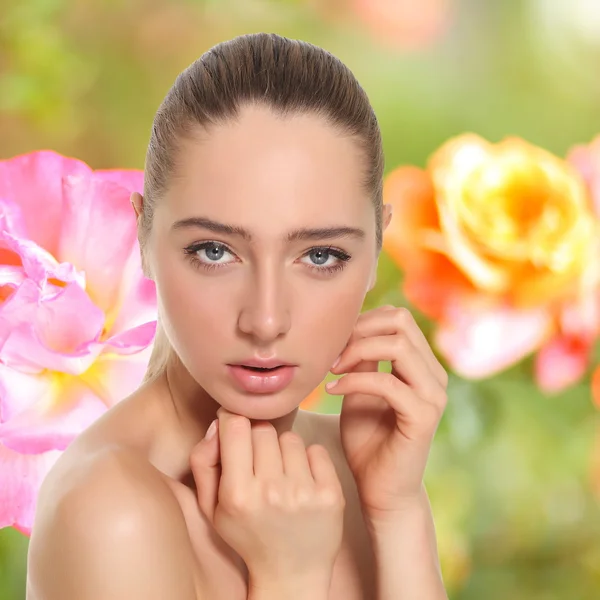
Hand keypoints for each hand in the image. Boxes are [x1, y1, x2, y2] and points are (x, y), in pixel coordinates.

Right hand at [190, 407, 344, 590]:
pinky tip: (302, 482)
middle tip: (259, 462)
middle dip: (258, 440)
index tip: (235, 426)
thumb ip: (203, 462)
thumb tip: (217, 424)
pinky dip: (309, 460)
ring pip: (290, 438)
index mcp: (237, 494)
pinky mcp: (331, 495)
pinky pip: (317, 450)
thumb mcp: (211, 507)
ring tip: (282, 476)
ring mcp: (303, 493)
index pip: (236, 427)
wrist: (291, 573)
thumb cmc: (248, 534)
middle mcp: (271, 492)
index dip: (233, 420)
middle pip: (263, 430)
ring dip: (284, 451)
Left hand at [329, 305, 447, 522]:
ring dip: (357, 351)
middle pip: (401, 321)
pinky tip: (332, 391)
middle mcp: (434, 375)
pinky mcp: (423, 417)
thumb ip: (364, 358)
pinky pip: (388, 382)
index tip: (334, 342)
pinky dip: (354, 380)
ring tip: (332, 370)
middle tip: (332, 353)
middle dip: (359, 330)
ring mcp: (432, 395)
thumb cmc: (368, 440)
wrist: (380, 490)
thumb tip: (353, 325)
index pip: (398, 317)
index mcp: (422, 365)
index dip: (362, 321)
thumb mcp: (360, 389)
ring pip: (398, 345)